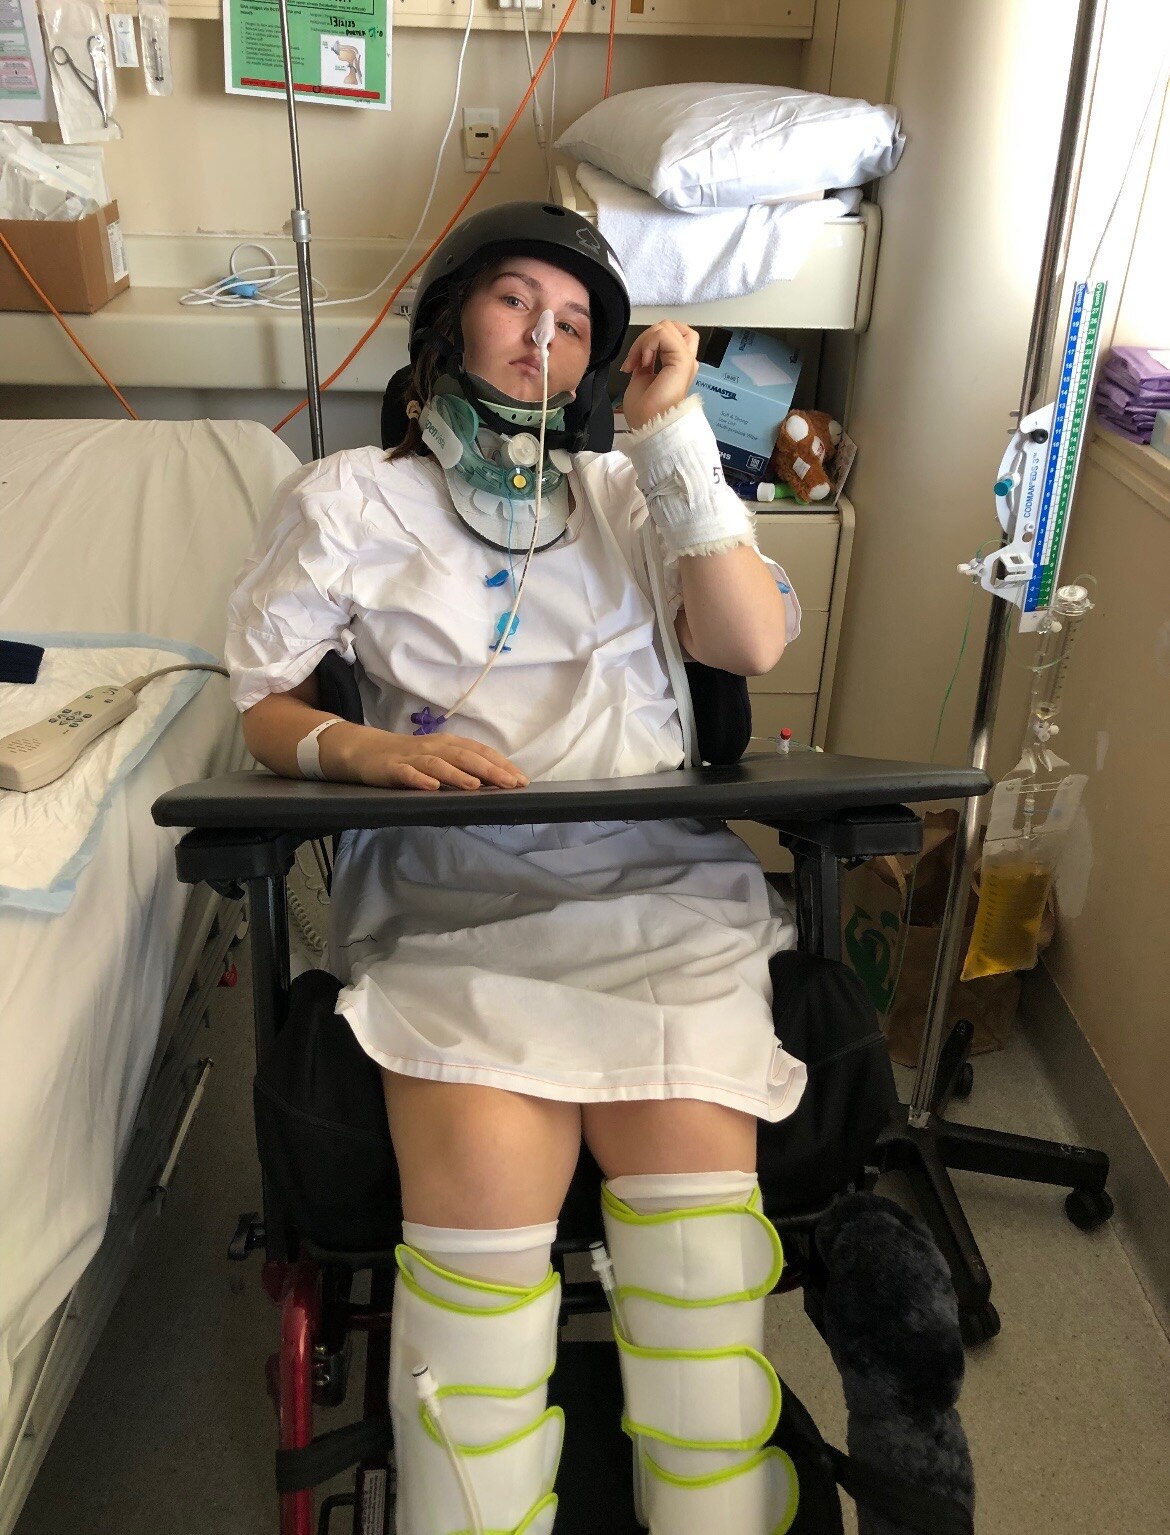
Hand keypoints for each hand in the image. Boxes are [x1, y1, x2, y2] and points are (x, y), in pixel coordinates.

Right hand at [335, 726, 528, 791]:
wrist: (366, 750)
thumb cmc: (410, 757)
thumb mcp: (439, 758)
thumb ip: (463, 766)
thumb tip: (496, 781)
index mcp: (448, 744)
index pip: (480, 751)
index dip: (501, 764)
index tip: (522, 780)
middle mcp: (434, 747)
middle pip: (465, 756)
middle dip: (489, 769)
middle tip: (510, 784)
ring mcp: (413, 757)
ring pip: (438, 764)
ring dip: (458, 774)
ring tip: (476, 785)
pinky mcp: (392, 769)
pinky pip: (407, 774)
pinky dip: (419, 780)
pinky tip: (431, 787)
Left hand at [619, 321, 699, 430]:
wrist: (648, 427)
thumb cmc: (644, 413)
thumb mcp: (641, 379)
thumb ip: (646, 362)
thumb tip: (644, 351)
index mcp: (677, 366)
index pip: (670, 335)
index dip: (649, 342)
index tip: (633, 365)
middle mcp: (685, 361)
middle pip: (671, 326)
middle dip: (647, 336)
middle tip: (634, 360)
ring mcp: (686, 359)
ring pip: (666, 326)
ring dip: (644, 340)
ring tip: (637, 363)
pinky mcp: (682, 360)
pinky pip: (663, 334)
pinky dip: (648, 343)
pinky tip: (644, 362)